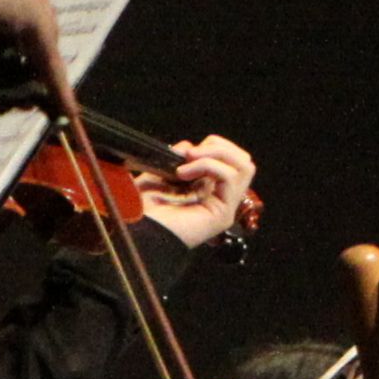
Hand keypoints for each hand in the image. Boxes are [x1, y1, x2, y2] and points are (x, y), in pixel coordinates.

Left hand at [140, 134, 256, 249]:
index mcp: (207, 191)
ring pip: (244, 167)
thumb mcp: (156, 176)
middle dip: (219, 147)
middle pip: (244, 161)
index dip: (212, 147)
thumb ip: (176, 160)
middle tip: (191, 154)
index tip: (184, 152)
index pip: (231, 161)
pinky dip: (207, 166)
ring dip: (216, 154)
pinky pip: (230, 177)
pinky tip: (183, 173)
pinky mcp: (223, 213)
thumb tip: (190, 147)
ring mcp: (225, 207)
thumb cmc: (139, 211)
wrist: (134, 232)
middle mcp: (220, 199)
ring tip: (190, 159)